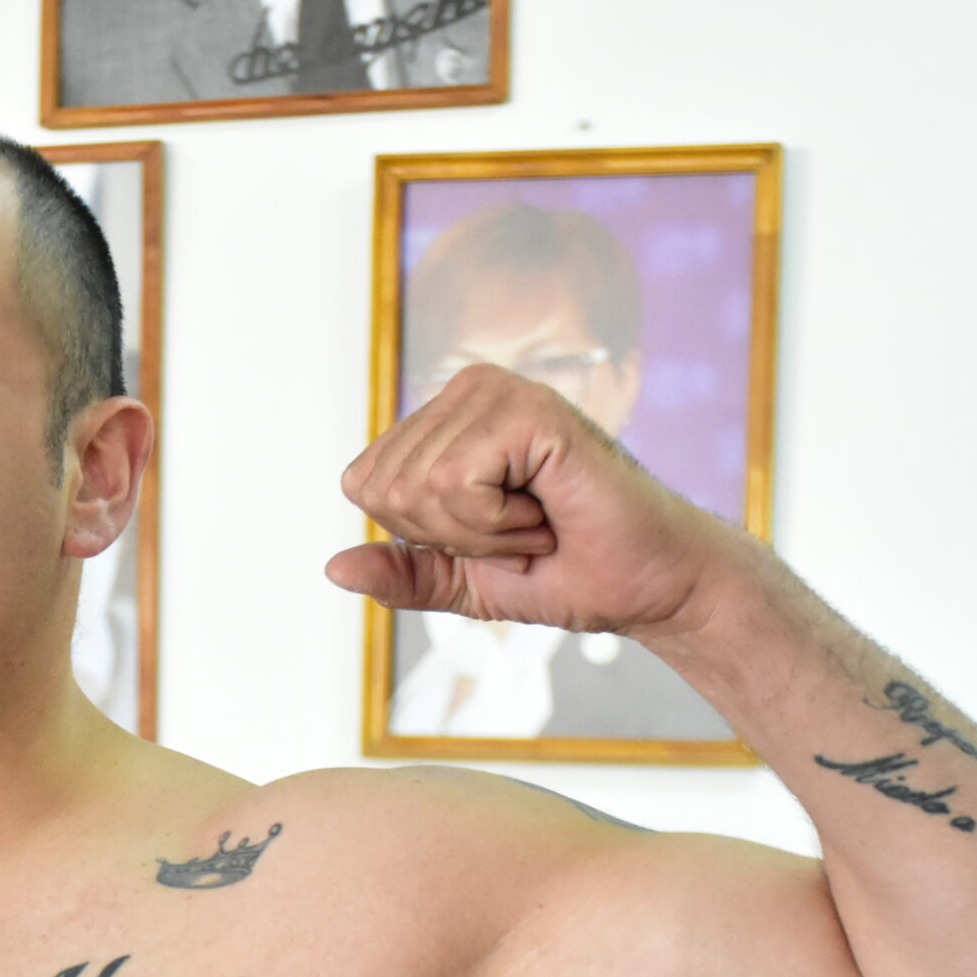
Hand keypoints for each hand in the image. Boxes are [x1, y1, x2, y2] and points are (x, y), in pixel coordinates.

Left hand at [324, 364, 733, 638]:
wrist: (645, 585)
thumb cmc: (564, 572)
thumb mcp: (461, 581)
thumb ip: (402, 572)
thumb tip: (332, 567)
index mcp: (443, 420)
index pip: (363, 485)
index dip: (420, 534)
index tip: (488, 535)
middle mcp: (464, 390)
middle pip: (382, 488)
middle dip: (448, 536)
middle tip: (517, 531)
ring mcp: (496, 391)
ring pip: (418, 487)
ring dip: (480, 534)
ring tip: (536, 521)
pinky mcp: (528, 407)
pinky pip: (456, 483)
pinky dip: (498, 524)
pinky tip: (546, 511)